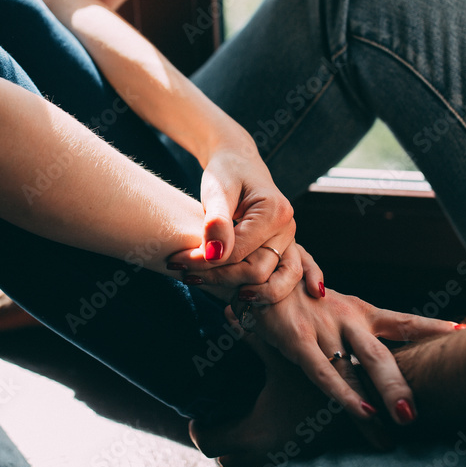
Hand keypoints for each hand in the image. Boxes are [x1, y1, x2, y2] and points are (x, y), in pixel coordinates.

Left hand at [167, 145, 322, 302]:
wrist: (238, 163)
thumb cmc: (225, 172)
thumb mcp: (217, 189)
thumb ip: (217, 220)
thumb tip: (214, 255)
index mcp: (275, 212)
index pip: (239, 253)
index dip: (206, 262)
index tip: (176, 261)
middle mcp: (288, 229)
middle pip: (256, 272)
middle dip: (217, 277)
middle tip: (183, 273)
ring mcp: (288, 240)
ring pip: (266, 280)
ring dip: (234, 287)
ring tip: (199, 283)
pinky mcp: (281, 248)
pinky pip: (283, 276)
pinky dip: (269, 291)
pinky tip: (245, 303)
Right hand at [234, 281, 458, 422]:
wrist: (254, 265)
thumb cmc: (288, 284)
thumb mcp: (320, 294)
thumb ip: (338, 311)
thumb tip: (341, 314)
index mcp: (358, 310)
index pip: (403, 321)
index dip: (432, 328)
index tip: (463, 332)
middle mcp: (347, 320)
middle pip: (383, 356)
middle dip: (402, 385)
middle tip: (421, 413)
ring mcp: (323, 329)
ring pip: (358, 370)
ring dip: (379, 400)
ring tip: (398, 429)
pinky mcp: (298, 339)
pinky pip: (324, 373)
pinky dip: (345, 395)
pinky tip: (364, 414)